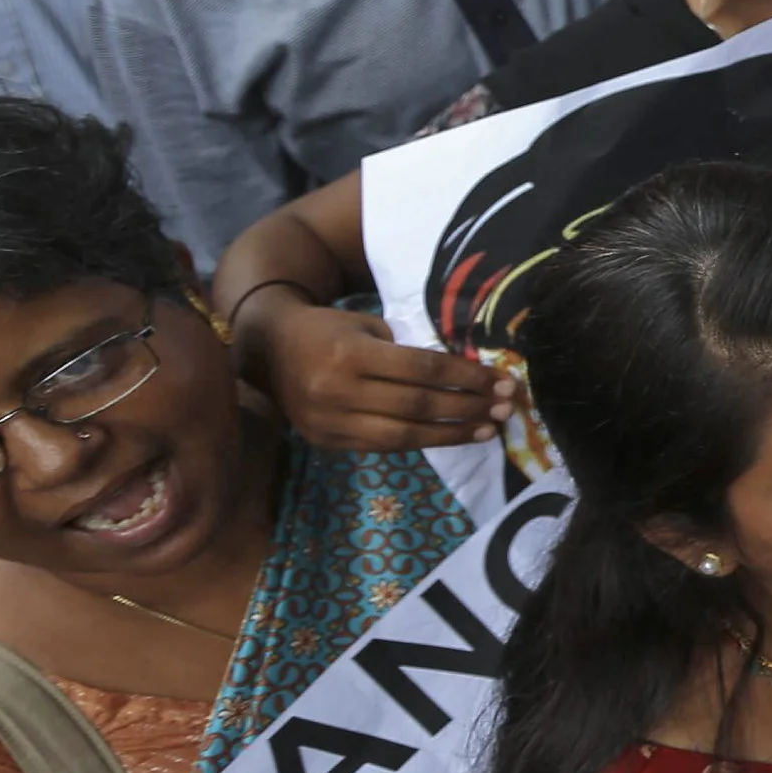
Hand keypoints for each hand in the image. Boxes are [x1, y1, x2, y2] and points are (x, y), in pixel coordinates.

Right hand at [245, 292, 516, 450]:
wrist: (266, 349)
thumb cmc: (327, 329)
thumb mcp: (365, 325)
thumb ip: (405, 351)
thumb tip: (462, 373)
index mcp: (350, 355)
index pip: (421, 370)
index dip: (466, 378)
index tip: (501, 381)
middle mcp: (338, 392)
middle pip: (417, 406)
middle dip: (467, 408)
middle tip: (505, 407)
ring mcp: (330, 423)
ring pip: (403, 436)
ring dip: (452, 434)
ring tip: (488, 429)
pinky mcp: (327, 443)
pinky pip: (382, 447)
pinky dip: (420, 443)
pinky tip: (450, 437)